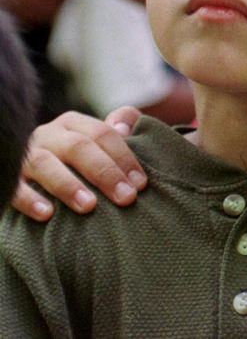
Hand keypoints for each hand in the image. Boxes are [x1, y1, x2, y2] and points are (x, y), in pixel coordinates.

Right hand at [10, 108, 144, 220]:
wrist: (35, 175)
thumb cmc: (80, 161)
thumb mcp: (99, 140)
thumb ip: (121, 124)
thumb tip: (124, 128)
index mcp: (73, 124)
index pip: (103, 134)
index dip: (124, 157)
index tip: (141, 184)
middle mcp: (48, 135)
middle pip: (78, 147)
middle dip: (105, 172)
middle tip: (126, 197)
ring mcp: (24, 155)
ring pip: (44, 163)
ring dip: (68, 185)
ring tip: (89, 206)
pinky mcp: (7, 177)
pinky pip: (14, 186)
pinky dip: (29, 199)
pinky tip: (47, 214)